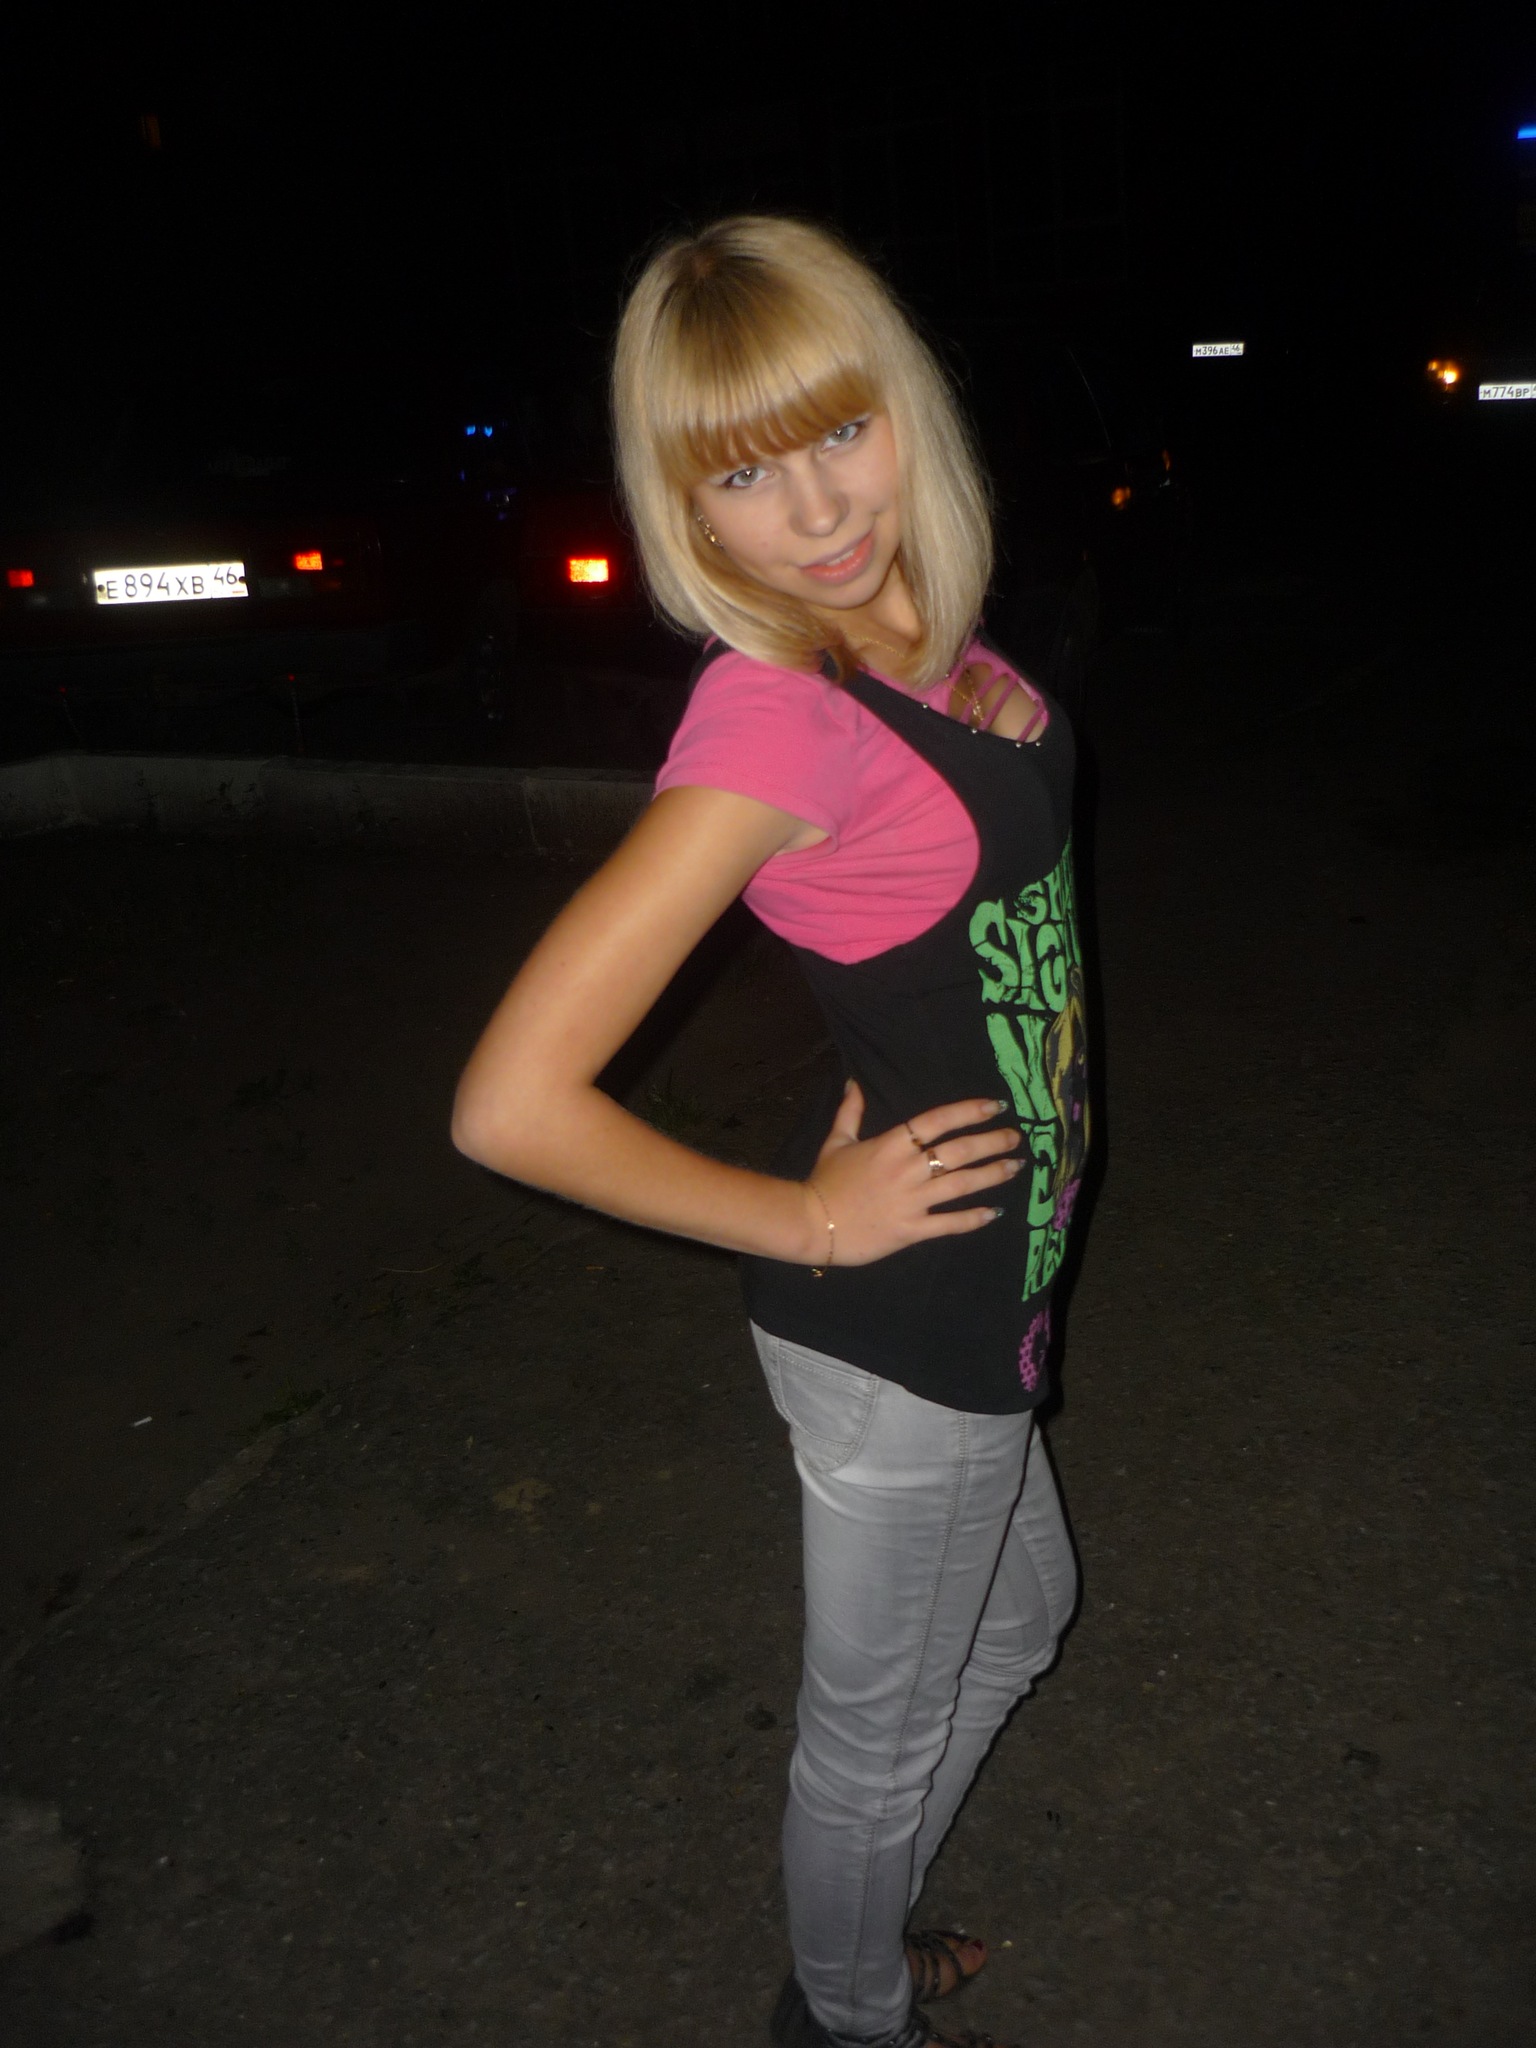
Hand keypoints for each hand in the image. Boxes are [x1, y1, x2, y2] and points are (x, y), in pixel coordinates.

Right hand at [801, 1080, 1020, 1266]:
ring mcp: (911, 1201)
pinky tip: (993, 1212)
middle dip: (992, 1142)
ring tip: (1015, 1166)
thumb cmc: (825, 1181)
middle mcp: (907, 1169)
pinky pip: (949, 1224)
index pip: (938, 1120)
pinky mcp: (911, 1230)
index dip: (970, 1111)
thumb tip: (854, 1082)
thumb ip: (850, 1111)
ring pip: (961, 1184)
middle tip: (1016, 1138)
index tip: (995, 1107)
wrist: (810, 1223)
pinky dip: (973, 1218)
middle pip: (959, 1151)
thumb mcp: (837, 1141)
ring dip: (992, 1174)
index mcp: (891, 1144)